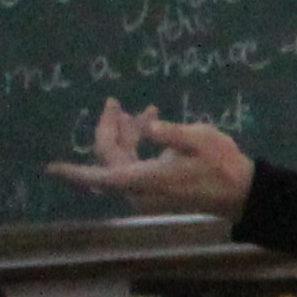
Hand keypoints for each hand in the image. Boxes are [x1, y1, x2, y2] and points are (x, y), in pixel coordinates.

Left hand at [46, 99, 254, 218]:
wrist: (244, 194)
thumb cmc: (224, 167)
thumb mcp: (202, 140)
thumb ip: (172, 133)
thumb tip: (150, 128)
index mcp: (145, 178)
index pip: (101, 173)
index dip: (75, 171)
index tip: (51, 168)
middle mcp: (140, 188)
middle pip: (111, 157)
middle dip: (111, 129)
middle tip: (113, 102)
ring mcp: (148, 192)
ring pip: (123, 160)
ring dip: (128, 135)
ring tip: (144, 112)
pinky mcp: (157, 190)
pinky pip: (135, 166)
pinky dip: (139, 145)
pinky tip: (152, 127)